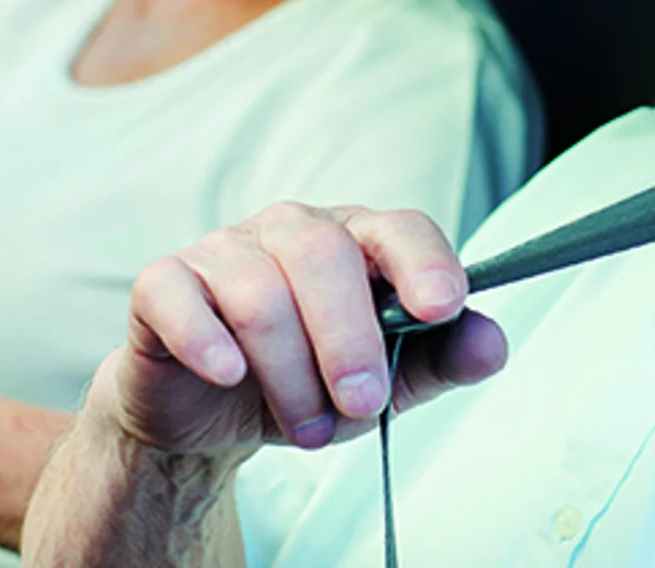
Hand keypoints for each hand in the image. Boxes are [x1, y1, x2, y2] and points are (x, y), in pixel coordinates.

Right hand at [94, 201, 508, 461]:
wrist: (211, 412)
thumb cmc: (306, 380)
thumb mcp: (386, 382)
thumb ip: (441, 360)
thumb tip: (490, 341)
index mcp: (357, 241)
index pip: (399, 228)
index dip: (425, 262)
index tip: (443, 306)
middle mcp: (292, 231)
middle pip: (327, 255)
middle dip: (350, 339)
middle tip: (361, 402)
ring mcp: (224, 251)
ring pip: (260, 292)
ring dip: (289, 372)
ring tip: (306, 427)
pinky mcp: (164, 284)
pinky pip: (181, 298)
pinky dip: (208, 341)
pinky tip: (228, 374)